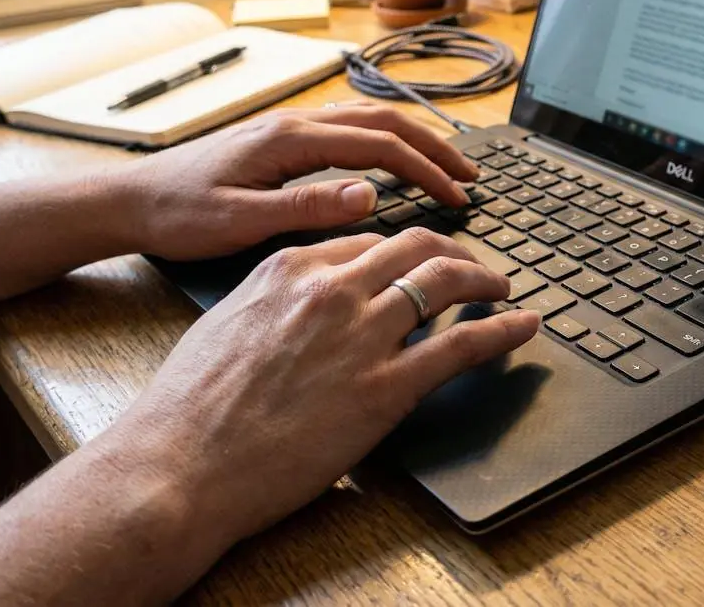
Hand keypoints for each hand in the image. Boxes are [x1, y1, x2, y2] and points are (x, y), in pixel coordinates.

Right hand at [102, 227, 541, 546]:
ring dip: (485, 280)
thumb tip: (302, 299)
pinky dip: (502, 329)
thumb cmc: (190, 407)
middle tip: (474, 265)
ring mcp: (362, 335)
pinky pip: (462, 345)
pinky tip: (523, 325)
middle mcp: (332, 289)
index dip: (402, 250)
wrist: (179, 464)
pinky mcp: (386, 387)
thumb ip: (274, 298)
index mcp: (290, 267)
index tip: (418, 260)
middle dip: (452, 250)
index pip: (366, 240)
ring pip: (446, 282)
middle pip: (416, 246)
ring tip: (502, 287)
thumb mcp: (228, 322)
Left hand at [112, 104, 479, 260]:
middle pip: (384, 121)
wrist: (127, 201)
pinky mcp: (281, 140)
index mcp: (290, 139)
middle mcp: (294, 123)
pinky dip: (385, 141)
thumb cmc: (177, 215)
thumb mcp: (239, 222)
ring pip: (368, 119)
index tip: (458, 198)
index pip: (380, 145)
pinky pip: (348, 129)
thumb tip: (369, 195)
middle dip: (435, 147)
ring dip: (414, 140)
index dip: (427, 170)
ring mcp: (288, 127)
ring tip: (447, 166)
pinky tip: (394, 162)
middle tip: (471, 177)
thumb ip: (306, 207)